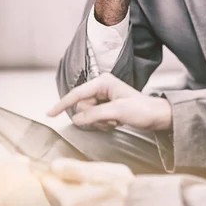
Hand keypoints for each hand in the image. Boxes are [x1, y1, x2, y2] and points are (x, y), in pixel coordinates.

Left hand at [41, 158, 132, 205]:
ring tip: (75, 168)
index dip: (40, 168)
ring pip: (59, 191)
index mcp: (71, 199)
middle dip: (54, 173)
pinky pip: (67, 197)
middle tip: (60, 160)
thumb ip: (75, 169)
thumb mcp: (100, 171)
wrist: (137, 202)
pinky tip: (81, 179)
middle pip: (52, 186)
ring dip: (64, 179)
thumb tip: (54, 165)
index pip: (46, 180)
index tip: (33, 159)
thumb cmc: (122, 185)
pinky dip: (69, 186)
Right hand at [47, 73, 172, 130]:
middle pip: (81, 106)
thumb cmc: (141, 110)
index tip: (49, 114)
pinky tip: (114, 121)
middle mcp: (101, 87)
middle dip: (92, 117)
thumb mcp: (117, 111)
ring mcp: (103, 97)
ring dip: (98, 121)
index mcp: (103, 82)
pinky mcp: (105, 106)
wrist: (156, 116)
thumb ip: (94, 114)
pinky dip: (101, 123)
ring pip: (86, 114)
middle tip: (110, 118)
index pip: (77, 94)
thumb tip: (76, 119)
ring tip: (114, 120)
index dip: (62, 104)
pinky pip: (93, 118)